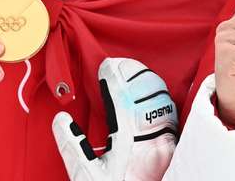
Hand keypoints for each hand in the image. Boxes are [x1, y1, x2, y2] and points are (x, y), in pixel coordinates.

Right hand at [53, 58, 177, 180]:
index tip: (106, 66)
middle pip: (145, 94)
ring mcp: (166, 144)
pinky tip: (151, 94)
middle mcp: (151, 140)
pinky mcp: (173, 150)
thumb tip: (61, 119)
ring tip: (133, 72)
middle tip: (119, 64)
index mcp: (128, 144)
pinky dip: (158, 99)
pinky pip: (169, 115)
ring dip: (147, 83)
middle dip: (132, 74)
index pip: (123, 99)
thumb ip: (72, 146)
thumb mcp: (86, 176)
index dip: (115, 77)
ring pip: (160, 102)